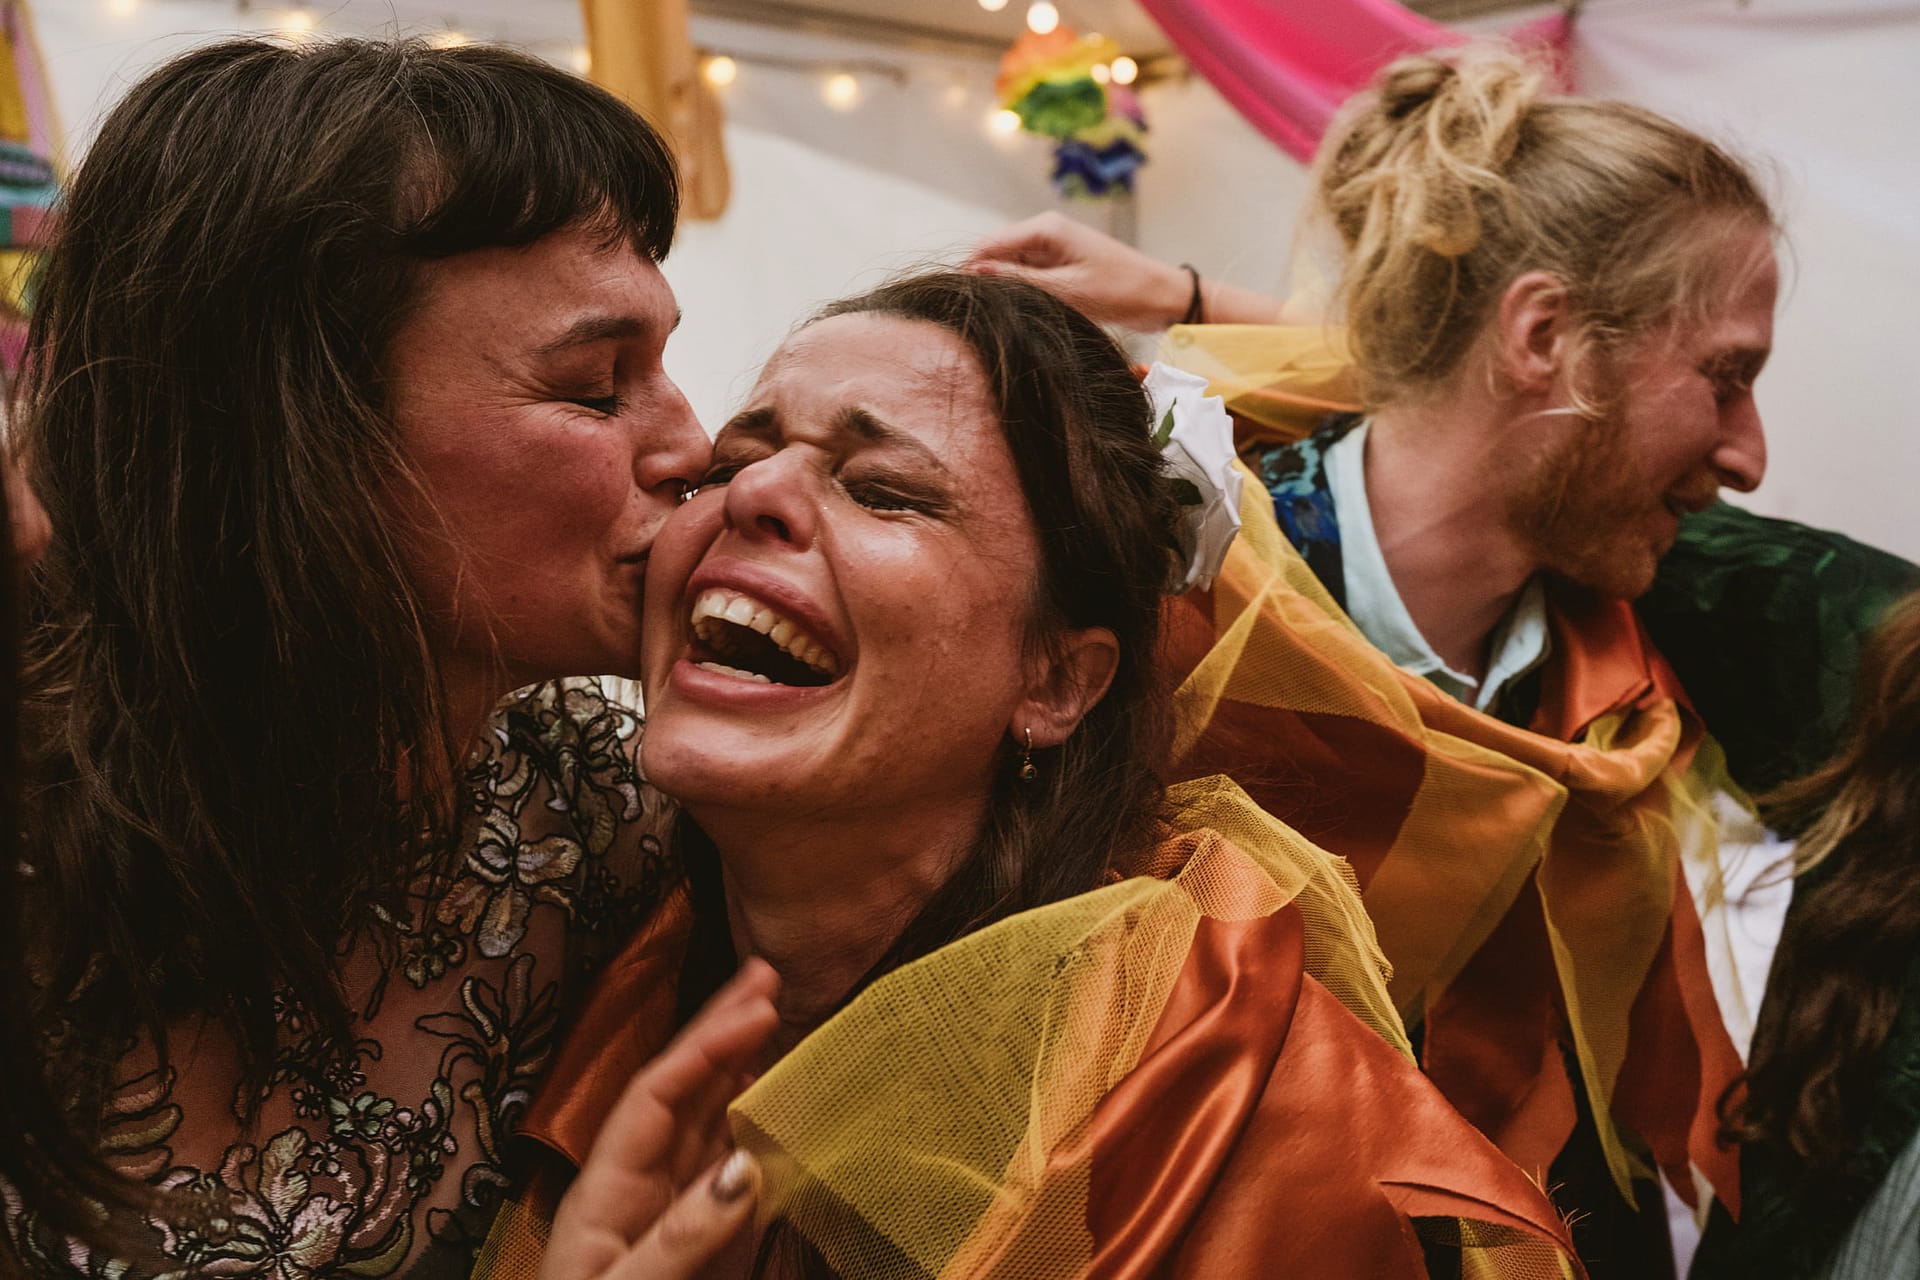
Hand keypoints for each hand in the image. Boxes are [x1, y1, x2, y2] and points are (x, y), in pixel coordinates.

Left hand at [538, 960, 781, 1279]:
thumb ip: (683, 1236)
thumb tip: (746, 1165)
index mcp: (605, 1194)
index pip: (657, 1096)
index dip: (708, 1045)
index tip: (760, 1005)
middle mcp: (637, 1194)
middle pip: (683, 1097)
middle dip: (723, 1034)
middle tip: (767, 976)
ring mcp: (669, 1221)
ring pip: (710, 1130)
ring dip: (744, 1075)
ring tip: (779, 1024)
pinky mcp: (701, 1256)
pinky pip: (734, 1183)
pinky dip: (762, 1140)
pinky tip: (783, 1115)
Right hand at [966, 212, 1192, 330]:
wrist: (1163, 297)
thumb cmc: (1122, 291)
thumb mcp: (1068, 291)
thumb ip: (1020, 281)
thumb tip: (975, 273)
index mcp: (1045, 228)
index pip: (987, 246)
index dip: (967, 273)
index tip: (958, 302)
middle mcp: (1045, 232)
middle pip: (995, 256)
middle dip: (985, 283)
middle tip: (979, 316)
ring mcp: (1053, 249)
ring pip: (1011, 269)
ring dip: (1006, 292)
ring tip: (1003, 318)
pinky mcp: (1061, 266)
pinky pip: (1029, 278)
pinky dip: (1024, 295)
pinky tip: (1025, 314)